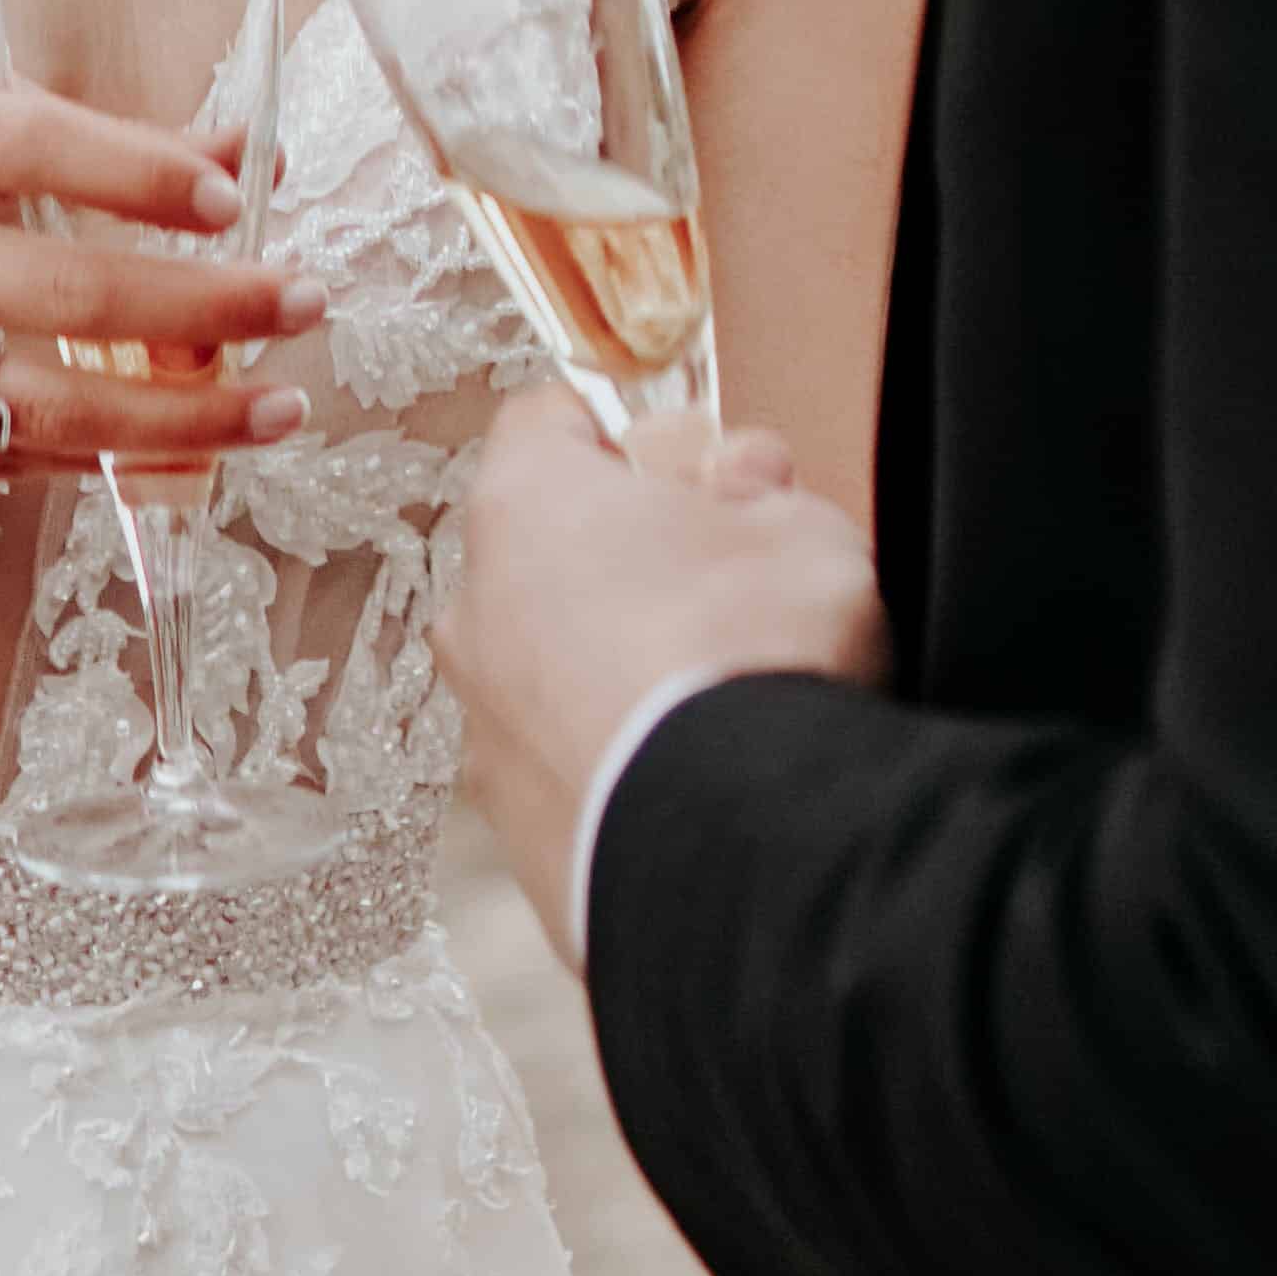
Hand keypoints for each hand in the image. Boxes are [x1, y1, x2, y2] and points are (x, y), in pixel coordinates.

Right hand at [0, 73, 324, 483]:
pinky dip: (94, 457)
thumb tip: (235, 154)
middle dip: (198, 306)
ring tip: (275, 409)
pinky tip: (177, 447)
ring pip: (32, 405)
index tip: (238, 195)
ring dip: (173, 417)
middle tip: (302, 303)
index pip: (22, 148)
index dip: (136, 174)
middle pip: (49, 290)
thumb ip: (64, 138)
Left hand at [442, 382, 885, 957]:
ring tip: (721, 700)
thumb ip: (761, 487)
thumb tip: (741, 480)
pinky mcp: (518, 837)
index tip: (699, 466)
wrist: (736, 854)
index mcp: (525, 505)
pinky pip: (569, 768)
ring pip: (553, 665)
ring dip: (620, 666)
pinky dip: (621, 763)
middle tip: (729, 583)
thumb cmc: (755, 654)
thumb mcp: (798, 523)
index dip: (634, 432)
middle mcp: (477, 613)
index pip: (551, 421)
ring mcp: (487, 735)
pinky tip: (699, 778)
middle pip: (550, 550)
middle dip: (632, 556)